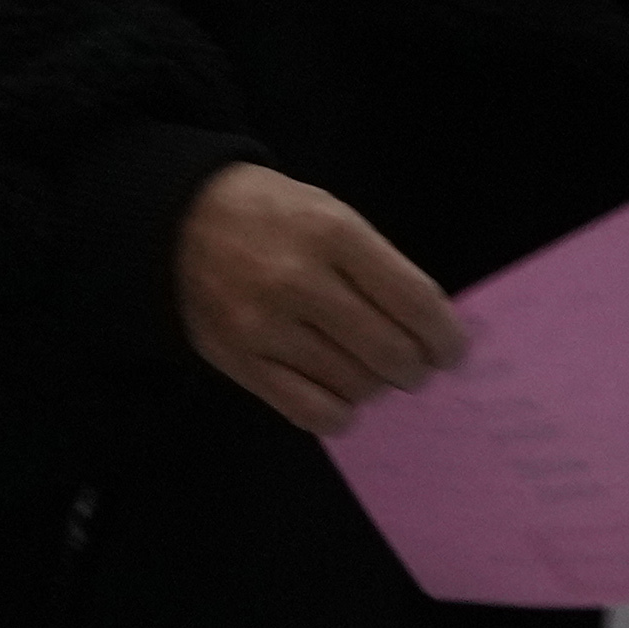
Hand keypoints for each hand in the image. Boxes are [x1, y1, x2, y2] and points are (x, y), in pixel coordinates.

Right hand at [180, 164, 467, 437]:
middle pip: (390, 353)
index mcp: (332, 233)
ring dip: (374, 385)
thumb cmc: (271, 217)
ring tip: (365, 368)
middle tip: (413, 365)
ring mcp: (264, 326)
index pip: (415, 303)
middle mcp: (298, 281)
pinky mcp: (239, 362)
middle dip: (416, 368)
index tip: (451, 350)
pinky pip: (312, 413)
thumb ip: (380, 268)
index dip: (446, 337)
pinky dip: (339, 412)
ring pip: (355, 386)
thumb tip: (432, 334)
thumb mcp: (332, 214)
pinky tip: (336, 391)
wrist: (178, 223)